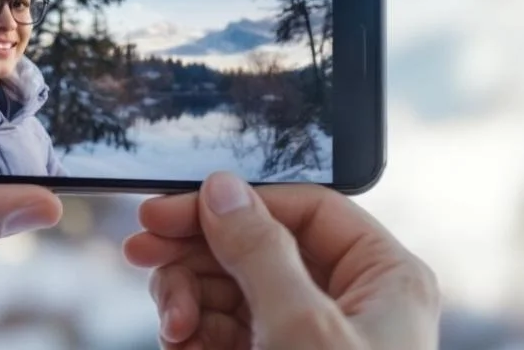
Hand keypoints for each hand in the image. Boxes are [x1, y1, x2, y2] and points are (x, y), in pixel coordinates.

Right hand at [123, 172, 439, 348]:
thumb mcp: (303, 329)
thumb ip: (261, 252)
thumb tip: (225, 189)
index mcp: (381, 277)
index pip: (302, 208)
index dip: (234, 203)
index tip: (169, 211)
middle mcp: (345, 300)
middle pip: (255, 243)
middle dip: (197, 252)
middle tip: (142, 252)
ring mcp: (305, 335)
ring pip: (229, 285)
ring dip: (188, 297)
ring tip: (173, 325)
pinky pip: (221, 328)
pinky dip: (192, 331)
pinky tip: (179, 342)